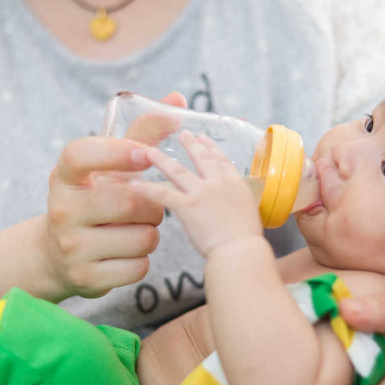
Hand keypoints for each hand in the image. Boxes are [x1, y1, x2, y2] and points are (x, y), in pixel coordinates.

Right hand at [41, 93, 184, 298]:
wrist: (58, 254)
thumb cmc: (94, 198)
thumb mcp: (108, 167)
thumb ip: (142, 134)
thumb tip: (179, 101)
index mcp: (64, 175)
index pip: (82, 154)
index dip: (116, 152)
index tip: (144, 154)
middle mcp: (62, 209)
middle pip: (128, 201)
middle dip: (151, 204)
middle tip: (147, 206)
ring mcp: (71, 247)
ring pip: (142, 237)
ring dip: (151, 233)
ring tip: (135, 229)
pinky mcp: (85, 279)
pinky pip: (139, 266)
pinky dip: (143, 259)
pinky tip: (127, 252)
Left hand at [130, 132, 262, 256]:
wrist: (241, 250)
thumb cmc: (247, 243)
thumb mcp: (250, 218)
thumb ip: (237, 210)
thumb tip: (231, 216)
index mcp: (236, 186)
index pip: (222, 162)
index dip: (212, 148)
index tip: (204, 139)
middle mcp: (219, 184)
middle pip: (201, 158)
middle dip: (191, 144)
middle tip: (183, 133)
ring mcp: (202, 193)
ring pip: (178, 171)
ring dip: (161, 159)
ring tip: (149, 151)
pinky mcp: (188, 207)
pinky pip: (163, 194)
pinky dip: (147, 189)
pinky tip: (134, 185)